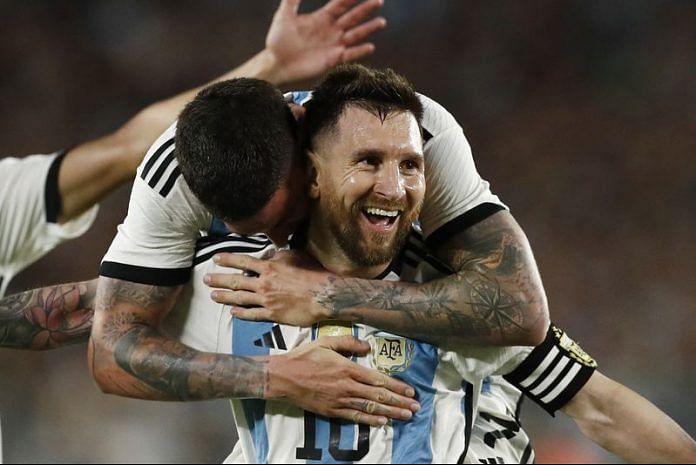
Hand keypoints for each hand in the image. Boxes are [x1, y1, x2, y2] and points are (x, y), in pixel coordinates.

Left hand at [206, 250, 335, 325]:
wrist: (323, 295)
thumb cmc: (312, 273)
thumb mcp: (295, 256)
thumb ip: (279, 256)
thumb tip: (269, 254)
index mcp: (269, 267)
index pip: (243, 261)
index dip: (228, 260)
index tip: (216, 259)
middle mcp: (264, 283)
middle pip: (236, 281)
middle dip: (219, 280)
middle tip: (206, 280)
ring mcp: (266, 300)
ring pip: (240, 298)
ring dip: (225, 297)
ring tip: (213, 296)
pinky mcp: (272, 314)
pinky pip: (252, 314)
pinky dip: (241, 314)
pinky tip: (233, 313)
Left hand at [265, 0, 386, 87]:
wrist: (277, 64)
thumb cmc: (278, 40)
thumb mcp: (284, 16)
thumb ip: (292, 0)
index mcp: (322, 18)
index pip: (340, 4)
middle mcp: (331, 30)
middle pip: (352, 17)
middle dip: (365, 9)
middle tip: (379, 1)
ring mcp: (334, 45)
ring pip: (355, 34)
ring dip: (368, 28)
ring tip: (381, 22)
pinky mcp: (333, 60)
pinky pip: (350, 55)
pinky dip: (359, 51)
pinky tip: (370, 46)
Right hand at [265, 335, 419, 425]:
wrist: (282, 377)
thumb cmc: (304, 357)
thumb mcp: (326, 342)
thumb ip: (348, 342)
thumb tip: (367, 346)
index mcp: (347, 368)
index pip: (377, 379)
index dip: (396, 386)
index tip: (410, 391)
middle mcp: (346, 386)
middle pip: (378, 395)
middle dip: (399, 402)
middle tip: (415, 407)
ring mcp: (339, 400)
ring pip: (370, 407)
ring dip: (390, 412)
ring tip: (405, 416)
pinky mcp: (331, 411)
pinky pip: (355, 416)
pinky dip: (370, 419)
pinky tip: (382, 421)